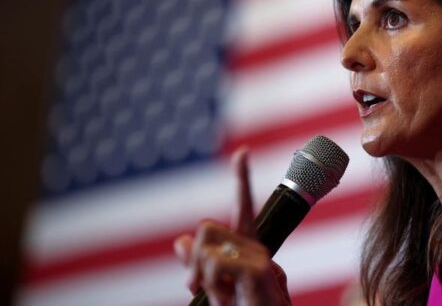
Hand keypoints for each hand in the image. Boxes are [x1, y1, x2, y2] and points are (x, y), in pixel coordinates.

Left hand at [174, 148, 291, 305]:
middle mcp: (255, 246)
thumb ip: (200, 264)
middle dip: (193, 259)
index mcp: (247, 248)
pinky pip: (214, 262)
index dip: (242, 178)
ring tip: (221, 297)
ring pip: (206, 248)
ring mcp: (259, 256)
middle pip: (205, 227)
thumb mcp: (216, 288)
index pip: (242, 206)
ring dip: (202, 278)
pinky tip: (228, 298)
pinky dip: (212, 285)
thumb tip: (180, 241)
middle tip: (197, 286)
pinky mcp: (258, 269)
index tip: (242, 153)